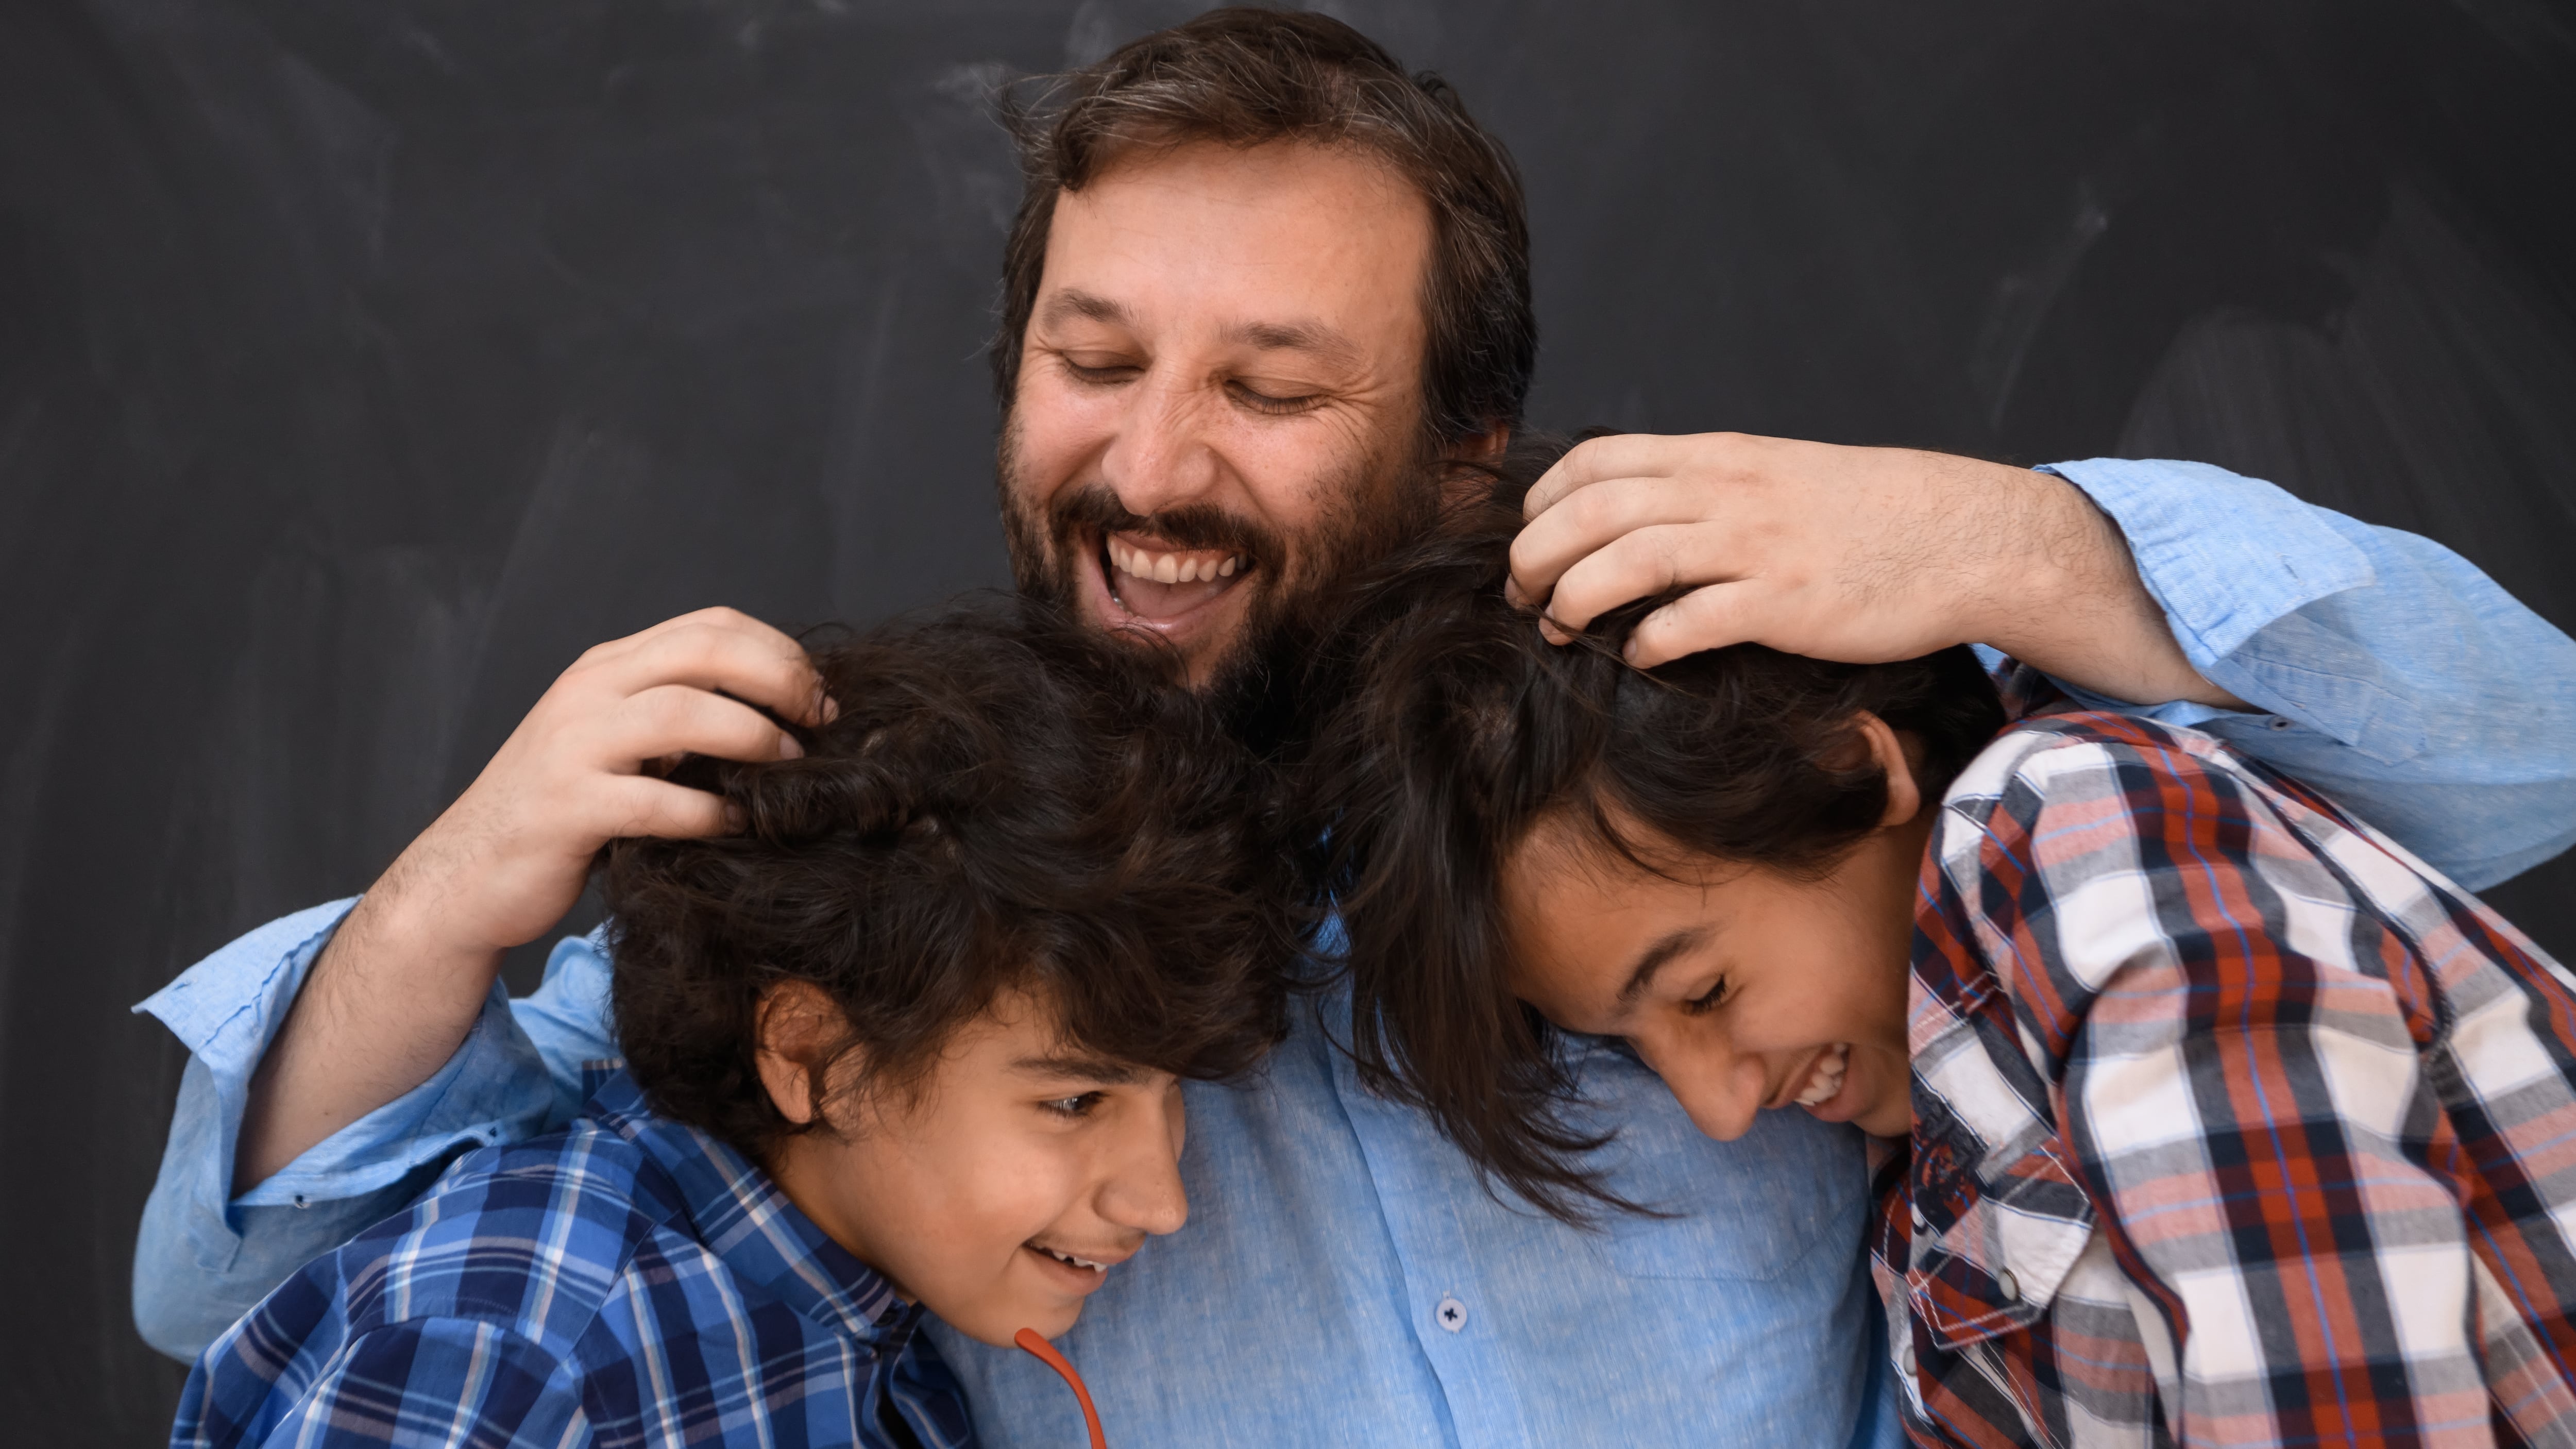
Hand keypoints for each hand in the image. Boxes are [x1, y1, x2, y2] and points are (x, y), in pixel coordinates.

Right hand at [235, 607, 828, 1189]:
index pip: (709, 625)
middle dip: (779, 679)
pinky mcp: (566, 809)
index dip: (777, 650)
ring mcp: (572, 748)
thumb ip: (679, 720)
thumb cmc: (560, 814)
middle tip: (820, 722)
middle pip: (705, 651)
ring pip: (683, 713)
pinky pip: (657, 800)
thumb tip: (782, 718)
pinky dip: (710, 812)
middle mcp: (588, 692)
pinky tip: (736, 824)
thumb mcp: (618, 746)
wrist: (464, 876)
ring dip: (754, 737)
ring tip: (792, 769)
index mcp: (607, 668)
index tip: (818, 693)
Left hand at [1506, 432, 2239, 706]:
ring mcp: (1757, 546)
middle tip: (1519, 593)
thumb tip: (1643, 517)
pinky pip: (1691, 621)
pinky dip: (1648, 641)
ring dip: (1572, 598)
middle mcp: (1727, 492)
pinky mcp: (1786, 603)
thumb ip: (1711, 490)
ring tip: (1556, 627)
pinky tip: (1636, 657)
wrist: (1968, 535)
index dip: (1543, 501)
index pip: (1598, 461)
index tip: (1527, 538)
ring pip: (1626, 560)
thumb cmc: (1871, 514)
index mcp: (1720, 458)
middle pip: (1592, 510)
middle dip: (1536, 553)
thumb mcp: (1779, 476)